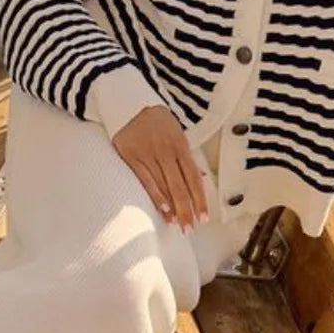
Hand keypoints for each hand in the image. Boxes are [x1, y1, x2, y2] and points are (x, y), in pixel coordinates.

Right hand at [111, 105, 208, 232]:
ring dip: (171, 208)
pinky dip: (155, 195)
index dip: (199, 198)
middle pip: (179, 185)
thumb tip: (203, 179)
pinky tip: (163, 210)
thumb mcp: (177, 133)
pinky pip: (145, 180)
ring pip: (163, 185)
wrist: (129, 103)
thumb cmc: (157, 121)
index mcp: (180, 145)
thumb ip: (188, 157)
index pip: (193, 177)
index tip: (204, 217)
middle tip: (190, 229)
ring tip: (177, 225)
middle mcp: (165, 150)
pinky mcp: (130, 156)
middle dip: (186, 209)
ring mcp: (148, 154)